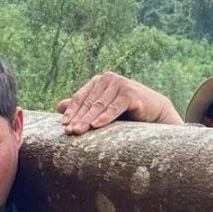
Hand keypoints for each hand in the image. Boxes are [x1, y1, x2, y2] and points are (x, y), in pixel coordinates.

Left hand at [57, 72, 182, 134]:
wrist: (153, 112)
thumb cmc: (126, 112)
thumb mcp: (102, 109)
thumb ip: (83, 106)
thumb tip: (59, 106)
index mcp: (98, 82)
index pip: (80, 98)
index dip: (71, 112)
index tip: (63, 125)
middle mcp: (108, 79)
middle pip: (88, 102)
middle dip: (78, 118)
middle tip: (69, 132)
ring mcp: (120, 84)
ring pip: (99, 105)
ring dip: (88, 119)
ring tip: (78, 131)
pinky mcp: (130, 93)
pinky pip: (114, 107)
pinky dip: (105, 117)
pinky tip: (96, 125)